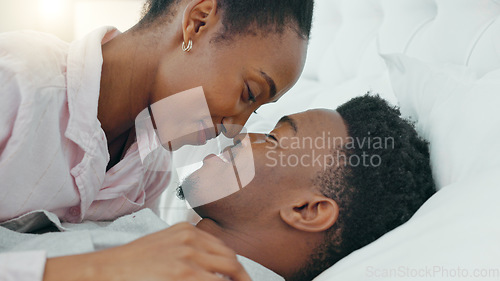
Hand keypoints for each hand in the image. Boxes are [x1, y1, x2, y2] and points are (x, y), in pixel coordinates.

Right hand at [44, 222, 251, 280]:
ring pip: (229, 272)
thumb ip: (190, 249)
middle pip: (231, 260)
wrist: (108, 269)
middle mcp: (191, 240)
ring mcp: (188, 258)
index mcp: (188, 231)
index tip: (239, 277)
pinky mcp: (183, 275)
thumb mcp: (166, 245)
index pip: (224, 249)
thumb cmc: (134, 261)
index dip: (236, 266)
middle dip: (242, 277)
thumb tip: (212, 267)